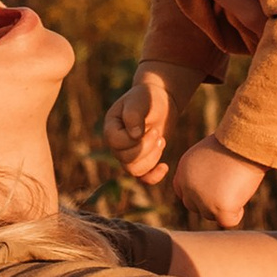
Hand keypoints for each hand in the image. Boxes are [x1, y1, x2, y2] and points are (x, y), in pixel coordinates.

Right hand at [103, 67, 175, 184]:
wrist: (159, 102)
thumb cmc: (148, 98)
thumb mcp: (141, 100)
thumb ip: (134, 115)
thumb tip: (134, 136)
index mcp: (111, 128)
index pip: (116, 143)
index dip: (135, 140)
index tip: (151, 128)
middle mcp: (116, 144)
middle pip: (125, 159)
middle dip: (146, 148)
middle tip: (158, 133)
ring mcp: (128, 154)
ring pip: (134, 171)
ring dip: (152, 158)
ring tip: (161, 140)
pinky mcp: (141, 160)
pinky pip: (142, 178)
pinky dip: (154, 177)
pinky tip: (165, 167)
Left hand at [174, 133, 266, 228]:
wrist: (245, 142)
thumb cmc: (234, 143)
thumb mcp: (210, 155)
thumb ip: (202, 173)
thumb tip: (209, 191)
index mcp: (183, 172)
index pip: (184, 194)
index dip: (200, 194)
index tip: (215, 186)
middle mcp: (188, 187)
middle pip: (196, 208)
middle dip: (211, 202)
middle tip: (229, 186)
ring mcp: (202, 200)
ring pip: (211, 215)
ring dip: (225, 206)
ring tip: (237, 185)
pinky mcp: (219, 208)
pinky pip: (227, 221)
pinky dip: (237, 213)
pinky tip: (242, 196)